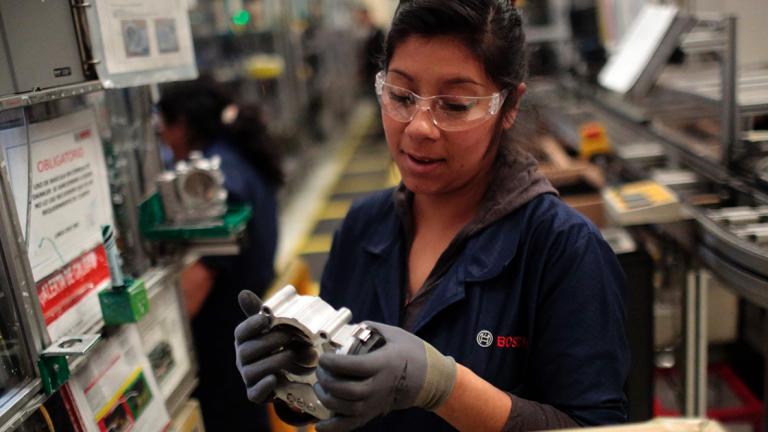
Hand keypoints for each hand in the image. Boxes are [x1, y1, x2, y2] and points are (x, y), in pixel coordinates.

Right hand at [234, 290, 311, 402]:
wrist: (286, 373)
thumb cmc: (275, 345)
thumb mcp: (270, 328)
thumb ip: (259, 311)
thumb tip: (242, 293)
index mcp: (243, 341)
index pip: (241, 332)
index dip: (251, 325)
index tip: (265, 318)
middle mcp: (242, 359)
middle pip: (247, 351)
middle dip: (270, 342)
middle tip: (291, 336)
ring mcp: (248, 377)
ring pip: (252, 371)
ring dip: (274, 362)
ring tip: (293, 354)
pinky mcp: (255, 393)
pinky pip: (254, 394)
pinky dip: (264, 387)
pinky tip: (276, 379)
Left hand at [312, 321, 456, 431]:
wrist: (432, 378)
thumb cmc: (413, 353)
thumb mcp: (395, 334)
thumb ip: (370, 328)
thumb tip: (350, 327)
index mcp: (383, 364)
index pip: (352, 366)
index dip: (333, 363)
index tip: (324, 357)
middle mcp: (379, 386)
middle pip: (346, 390)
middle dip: (327, 381)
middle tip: (320, 371)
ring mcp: (377, 402)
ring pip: (346, 409)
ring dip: (327, 399)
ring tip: (320, 387)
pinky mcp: (375, 413)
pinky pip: (353, 425)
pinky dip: (335, 428)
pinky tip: (320, 425)